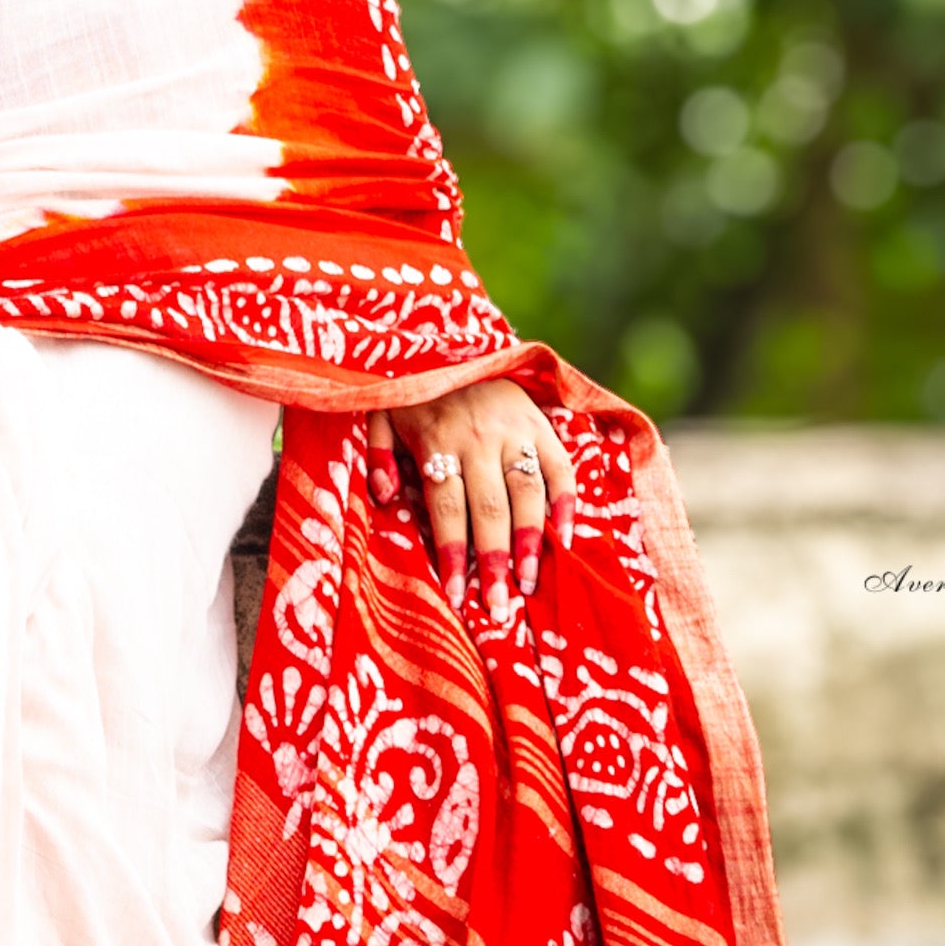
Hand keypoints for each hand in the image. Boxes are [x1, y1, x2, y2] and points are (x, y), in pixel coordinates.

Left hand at [364, 377, 578, 611]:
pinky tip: (566, 537)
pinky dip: (567, 501)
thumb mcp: (379, 413)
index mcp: (437, 438)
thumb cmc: (412, 389)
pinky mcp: (541, 422)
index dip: (453, 555)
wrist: (454, 337)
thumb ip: (377, 456)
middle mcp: (480, 436)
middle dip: (494, 563)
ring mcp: (515, 429)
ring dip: (531, 542)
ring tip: (532, 583)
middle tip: (502, 608)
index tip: (458, 597)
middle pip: (490, 510)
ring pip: (527, 493)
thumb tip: (388, 499)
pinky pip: (561, 466)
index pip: (447, 508)